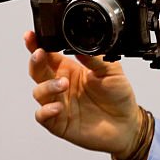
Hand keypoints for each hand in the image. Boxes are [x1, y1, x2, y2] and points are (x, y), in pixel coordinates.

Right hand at [24, 30, 142, 159]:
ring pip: (39, 93)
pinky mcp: (59, 123)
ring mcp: (59, 104)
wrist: (127, 124)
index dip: (37, 44)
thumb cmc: (118, 97)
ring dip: (47, 86)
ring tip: (63, 84)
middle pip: (38, 71)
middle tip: (40, 54)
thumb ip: (95, 58)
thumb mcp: (112, 71)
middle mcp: (61, 86)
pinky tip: (57, 107)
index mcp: (70, 69)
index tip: (31, 36)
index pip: (48, 54)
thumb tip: (80, 45)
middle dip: (35, 61)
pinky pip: (43, 116)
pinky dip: (46, 111)